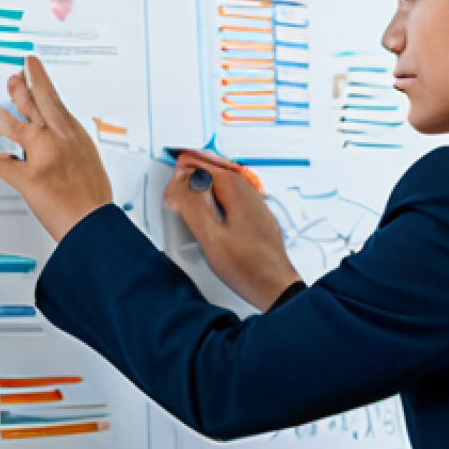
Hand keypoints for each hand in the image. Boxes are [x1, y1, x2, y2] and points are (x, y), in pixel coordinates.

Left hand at [0, 57, 112, 240]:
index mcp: (74, 134)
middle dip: (19, 87)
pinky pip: (2, 165)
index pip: (53, 98)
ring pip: (14, 127)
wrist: (94, 221)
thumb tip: (51, 140)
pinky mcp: (30, 178)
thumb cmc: (93, 196)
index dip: (39, 79)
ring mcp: (44, 156)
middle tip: (11, 79)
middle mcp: (59, 140)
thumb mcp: (87, 160)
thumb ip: (66, 144)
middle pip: (34, 103)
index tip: (31, 67)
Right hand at [164, 151, 300, 311]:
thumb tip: (180, 184)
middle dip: (202, 165)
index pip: (208, 167)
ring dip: (212, 178)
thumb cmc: (248, 267)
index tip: (174, 164)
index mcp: (238, 193)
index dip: (188, 166)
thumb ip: (192, 207)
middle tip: (183, 162)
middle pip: (222, 171)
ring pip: (231, 184)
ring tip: (195, 178)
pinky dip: (222, 194)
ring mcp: (258, 208)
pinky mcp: (259, 222)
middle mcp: (251, 196)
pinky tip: (215, 204)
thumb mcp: (210, 237)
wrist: (274, 287)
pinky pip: (238, 198)